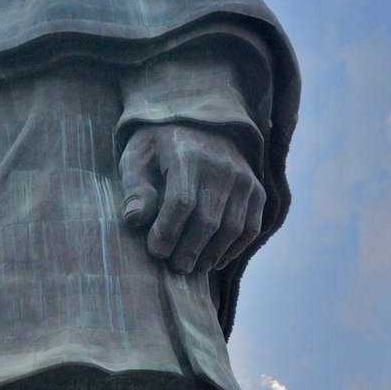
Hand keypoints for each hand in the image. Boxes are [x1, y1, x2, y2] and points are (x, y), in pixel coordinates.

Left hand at [119, 123, 265, 273]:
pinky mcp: (256, 190)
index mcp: (188, 156)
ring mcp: (243, 179)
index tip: (156, 252)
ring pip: (232, 228)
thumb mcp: (137, 157)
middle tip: (174, 267)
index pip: (181, 202)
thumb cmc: (159, 145)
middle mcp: (222, 167)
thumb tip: (134, 220)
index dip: (168, 232)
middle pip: (208, 220)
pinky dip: (234, 249)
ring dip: (211, 254)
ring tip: (192, 267)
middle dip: (188, 250)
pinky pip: (251, 227)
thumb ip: (135, 188)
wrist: (200, 122)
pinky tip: (215, 260)